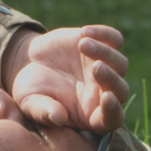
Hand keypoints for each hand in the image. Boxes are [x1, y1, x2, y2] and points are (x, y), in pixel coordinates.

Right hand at [4, 26, 130, 131]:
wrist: (29, 63)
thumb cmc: (31, 90)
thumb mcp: (31, 103)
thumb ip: (44, 112)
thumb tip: (58, 118)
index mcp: (90, 114)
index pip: (112, 118)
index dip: (113, 110)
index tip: (107, 98)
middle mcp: (102, 93)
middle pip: (121, 90)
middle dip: (111, 79)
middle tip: (95, 67)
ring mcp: (104, 69)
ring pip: (120, 64)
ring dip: (106, 54)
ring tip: (82, 44)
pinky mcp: (101, 47)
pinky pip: (115, 40)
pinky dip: (105, 34)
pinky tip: (85, 32)